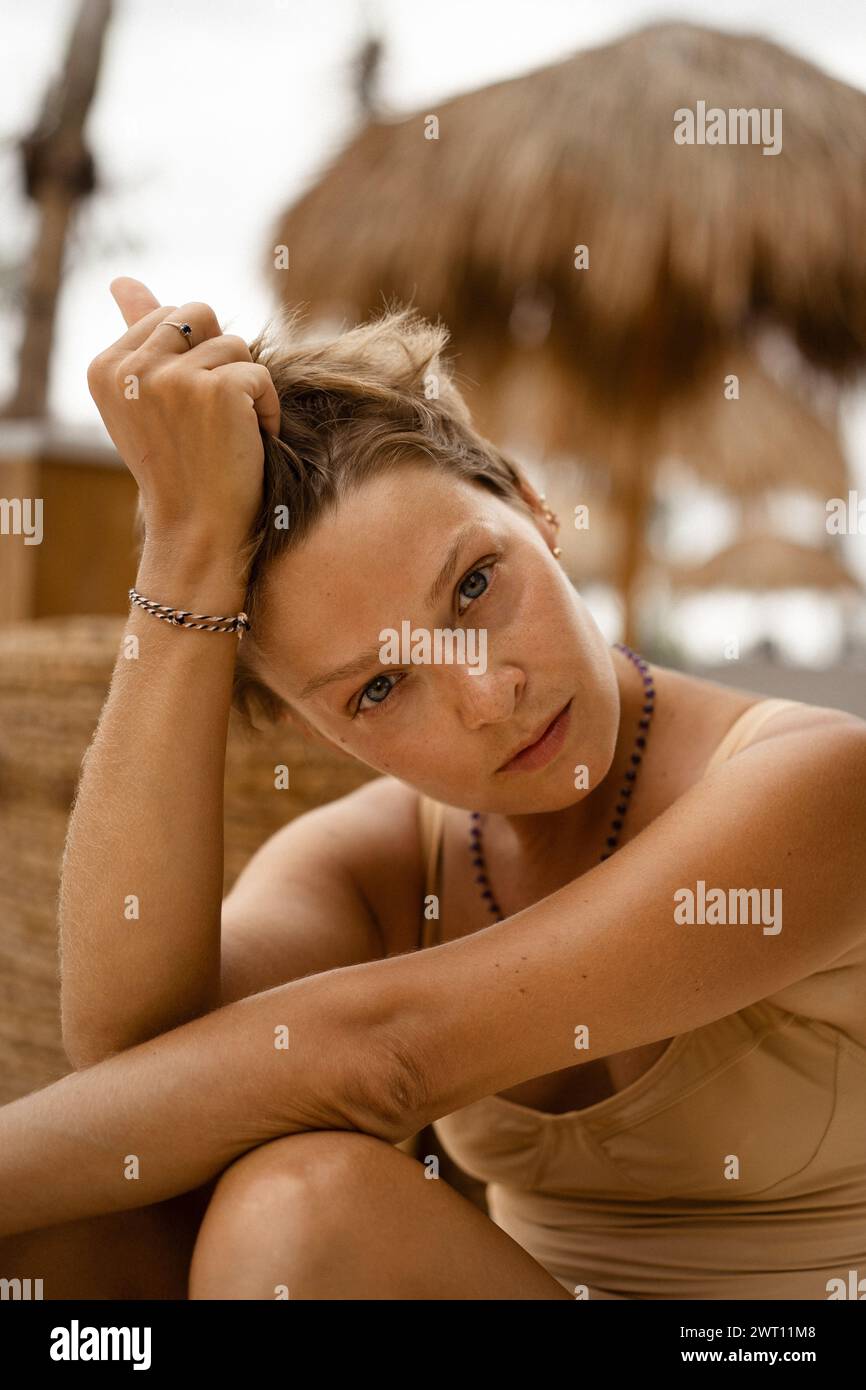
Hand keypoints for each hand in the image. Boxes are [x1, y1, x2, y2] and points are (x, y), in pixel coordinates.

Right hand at [87, 277, 280, 558]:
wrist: (197, 530)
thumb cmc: (178, 468)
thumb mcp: (146, 401)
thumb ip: (137, 336)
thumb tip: (122, 281)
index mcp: (105, 367)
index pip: (168, 316)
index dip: (195, 357)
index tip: (187, 412)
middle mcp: (130, 367)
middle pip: (200, 314)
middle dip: (220, 358)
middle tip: (212, 415)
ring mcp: (171, 377)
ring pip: (234, 343)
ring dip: (245, 387)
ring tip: (229, 431)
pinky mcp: (215, 390)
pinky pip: (259, 373)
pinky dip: (266, 408)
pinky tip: (251, 440)